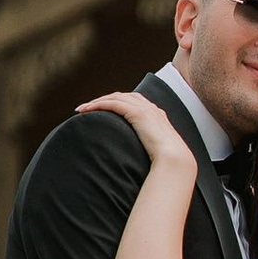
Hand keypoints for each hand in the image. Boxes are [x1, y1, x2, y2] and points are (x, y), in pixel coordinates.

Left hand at [79, 89, 194, 170]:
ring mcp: (146, 109)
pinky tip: (86, 110)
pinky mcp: (138, 113)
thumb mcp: (158, 152)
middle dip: (103, 99)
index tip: (102, 111)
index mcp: (157, 115)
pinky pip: (113, 104)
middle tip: (87, 108)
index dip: (116, 102)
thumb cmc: (168, 162)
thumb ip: (150, 150)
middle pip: (122, 96)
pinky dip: (98, 104)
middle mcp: (151, 108)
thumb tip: (139, 162)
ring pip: (115, 97)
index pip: (133, 101)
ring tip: (82, 109)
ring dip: (97, 101)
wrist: (175, 161)